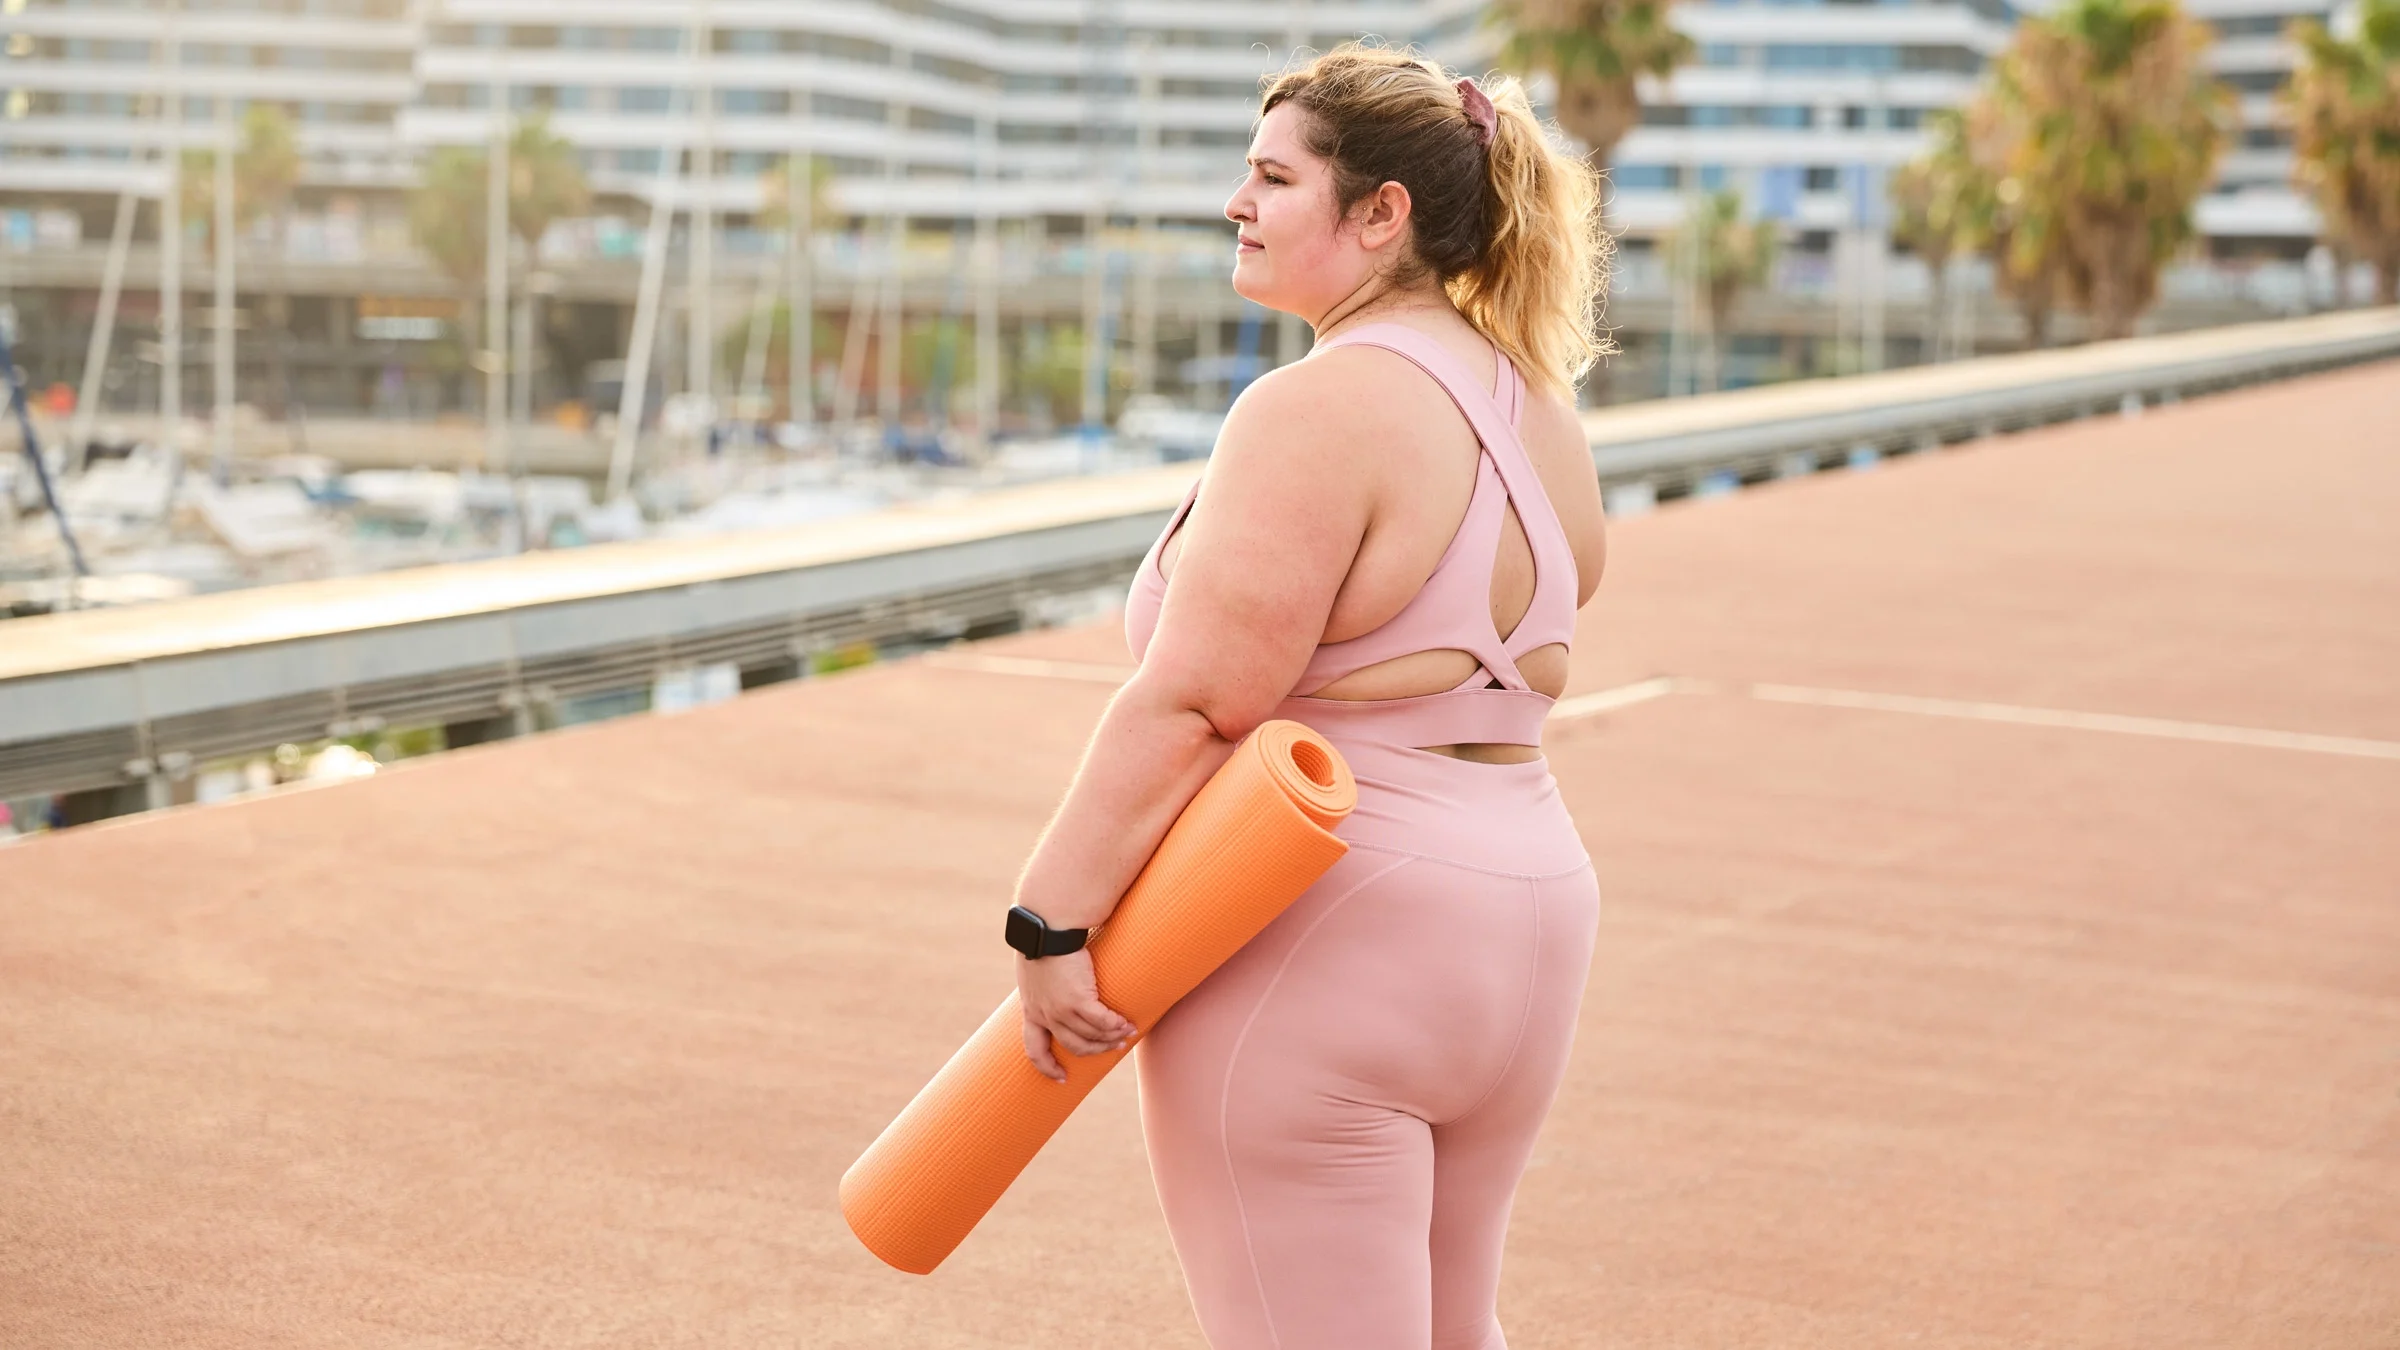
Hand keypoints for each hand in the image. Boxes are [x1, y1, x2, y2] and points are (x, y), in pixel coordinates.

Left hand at [1016, 947, 1134, 1082]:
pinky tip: (1127, 1024)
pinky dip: (1116, 1026)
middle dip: (1095, 1051)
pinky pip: (1102, 1022)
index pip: (1034, 1049)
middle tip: (1112, 1048)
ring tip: (1127, 1033)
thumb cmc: (1042, 940)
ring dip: (1111, 1038)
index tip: (1060, 1077)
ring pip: (1091, 1036)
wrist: (1046, 927)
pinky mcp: (1078, 1000)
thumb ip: (1042, 986)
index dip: (1046, 1067)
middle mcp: (1045, 1016)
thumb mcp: (1034, 971)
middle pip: (1073, 1046)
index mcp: (1031, 1010)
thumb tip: (1054, 985)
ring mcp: (1060, 1010)